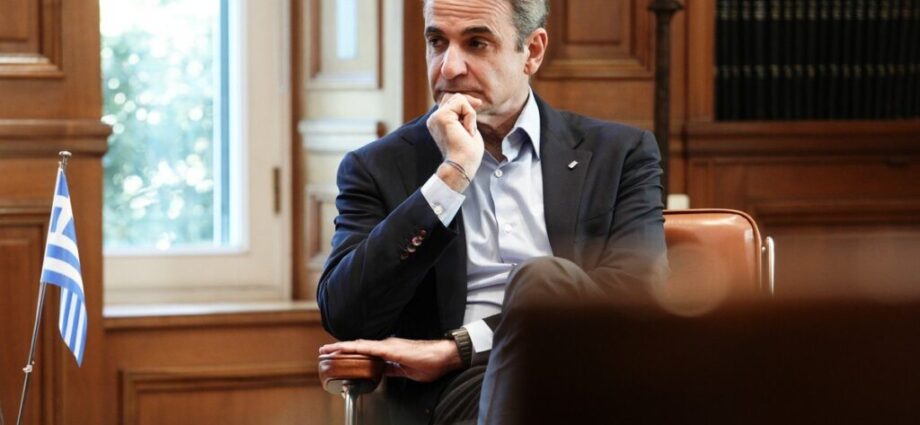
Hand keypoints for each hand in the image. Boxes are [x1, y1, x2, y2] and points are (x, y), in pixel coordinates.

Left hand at [319, 337, 462, 382]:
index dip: (348, 352)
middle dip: (339, 349)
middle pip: (358, 346)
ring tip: (327, 350)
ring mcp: (389, 346)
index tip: (334, 354)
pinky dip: (356, 349)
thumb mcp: (405, 370)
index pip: (364, 351)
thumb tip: (380, 371)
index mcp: (390, 350)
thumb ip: (391, 369)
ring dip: (343, 348)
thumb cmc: (430, 362)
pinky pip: (370, 349)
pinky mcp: (393, 349)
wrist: (445, 356)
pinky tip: (346, 349)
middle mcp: (387, 345)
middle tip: (322, 351)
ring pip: (361, 345)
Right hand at [427, 93, 484, 188]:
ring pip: (458, 98)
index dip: (466, 102)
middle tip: (473, 121)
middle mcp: (434, 119)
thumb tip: (474, 100)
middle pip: (453, 96)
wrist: (462, 165)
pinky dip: (470, 114)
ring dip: (470, 113)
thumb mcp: (467, 128)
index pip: (451, 101)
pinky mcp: (442, 116)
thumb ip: (465, 115)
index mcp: (438, 122)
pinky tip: (468, 130)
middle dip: (468, 104)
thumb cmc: (468, 153)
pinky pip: (461, 102)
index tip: (478, 106)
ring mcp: (436, 117)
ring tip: (468, 130)